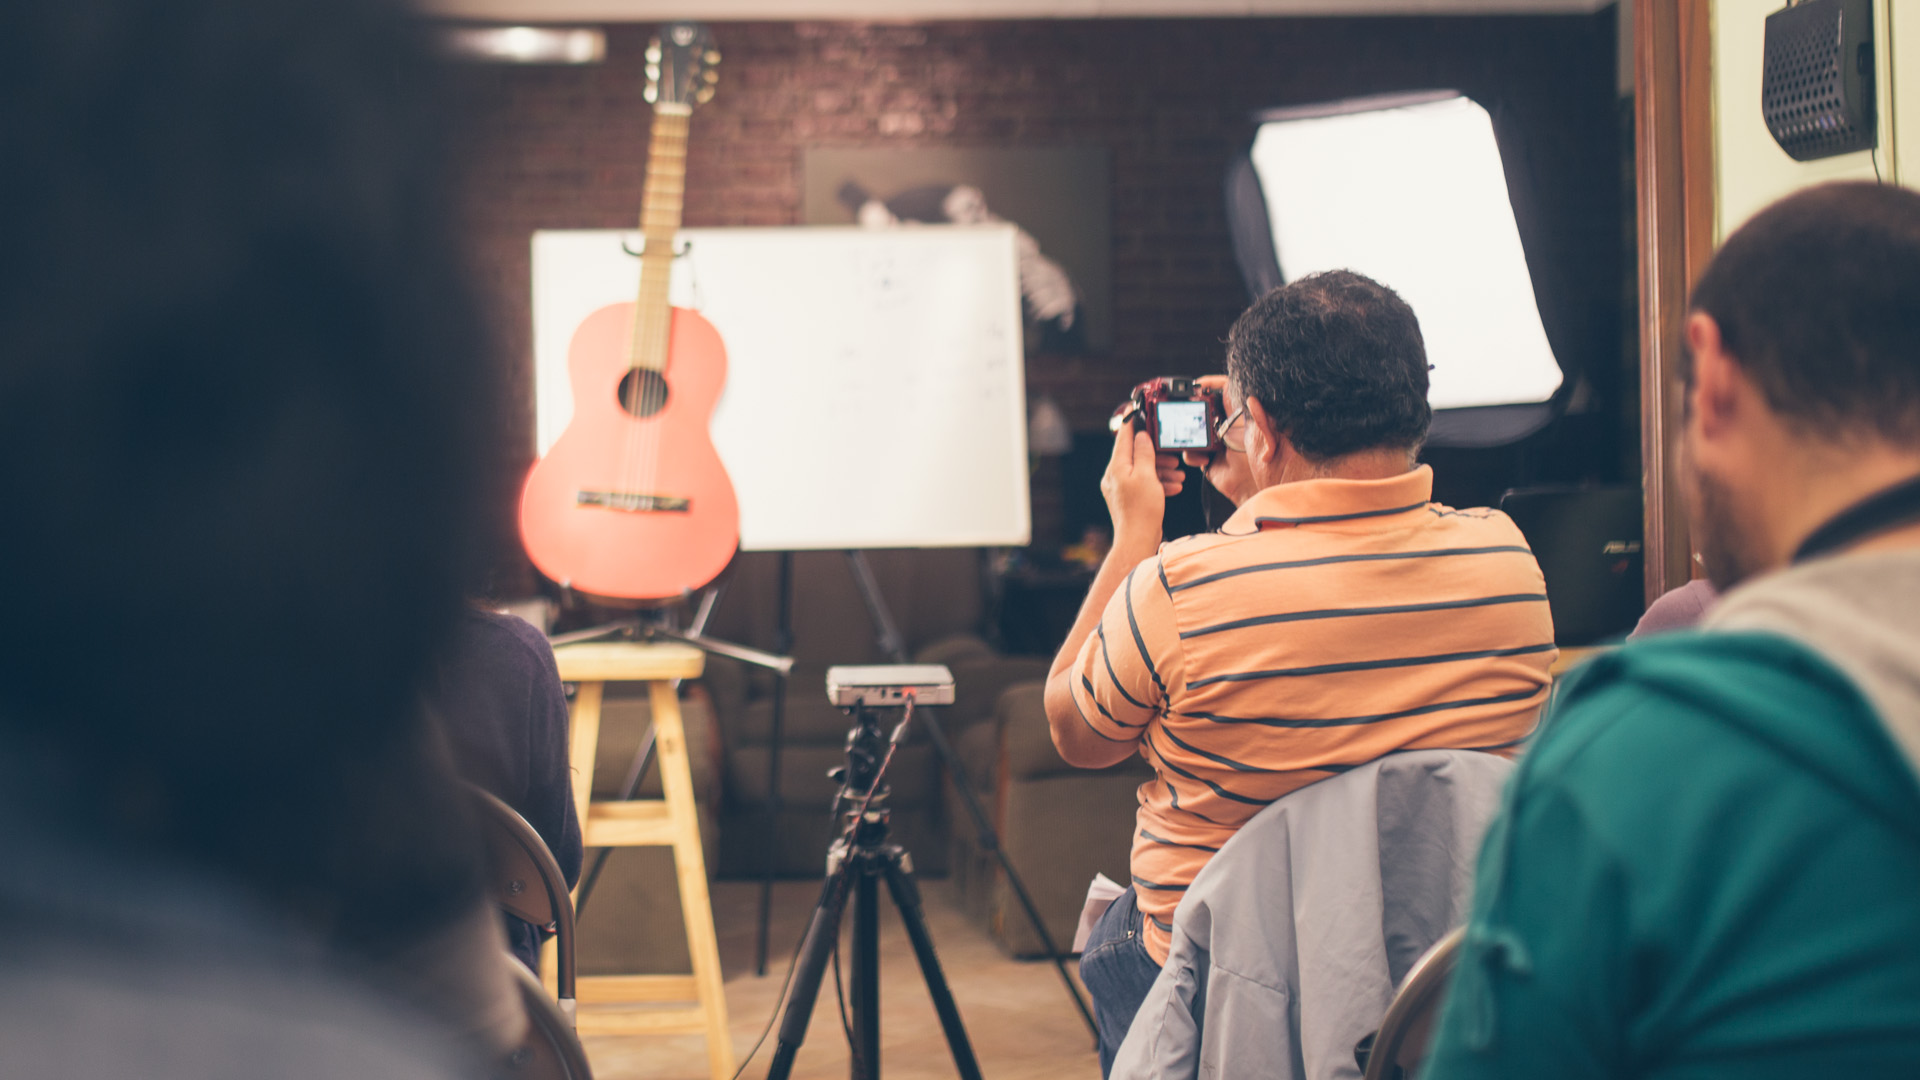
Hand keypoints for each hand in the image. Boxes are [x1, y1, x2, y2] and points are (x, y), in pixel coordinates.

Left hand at [1102, 424, 1169, 553]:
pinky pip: (1144, 484)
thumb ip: (1144, 453)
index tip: (1138, 411)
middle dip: (1156, 454)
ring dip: (1161, 470)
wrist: (1138, 540)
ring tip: (1178, 475)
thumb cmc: (1142, 510)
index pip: (1123, 437)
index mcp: (1116, 467)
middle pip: (1135, 455)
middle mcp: (1115, 476)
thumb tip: (1141, 436)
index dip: (1132, 423)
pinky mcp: (1129, 499)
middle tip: (1171, 454)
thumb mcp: (1147, 475)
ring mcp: (1121, 488)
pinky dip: (1158, 483)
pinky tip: (1173, 486)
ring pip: (1142, 470)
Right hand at [1179, 375, 1256, 505]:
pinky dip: (1192, 454)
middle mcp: (1226, 427)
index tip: (1198, 383)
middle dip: (1193, 408)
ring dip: (1190, 434)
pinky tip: (1204, 459)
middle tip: (1186, 409)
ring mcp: (1214, 443)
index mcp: (1241, 417)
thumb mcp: (1265, 437)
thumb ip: (1260, 418)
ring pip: (1193, 430)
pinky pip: (1190, 451)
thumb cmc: (1268, 466)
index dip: (1212, 384)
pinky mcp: (1206, 458)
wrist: (1256, 491)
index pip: (1225, 393)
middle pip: (1204, 409)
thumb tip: (1251, 398)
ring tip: (1198, 441)